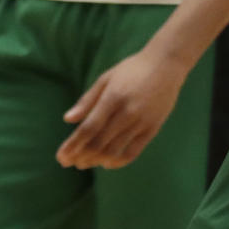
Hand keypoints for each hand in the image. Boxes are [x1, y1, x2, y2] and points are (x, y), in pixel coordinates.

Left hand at [56, 48, 189, 169]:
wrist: (167, 65)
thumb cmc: (132, 70)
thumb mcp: (106, 78)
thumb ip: (87, 100)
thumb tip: (67, 120)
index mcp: (113, 97)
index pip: (88, 129)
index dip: (72, 146)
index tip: (61, 157)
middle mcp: (127, 112)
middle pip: (99, 143)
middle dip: (80, 157)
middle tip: (69, 163)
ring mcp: (142, 121)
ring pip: (114, 150)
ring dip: (96, 161)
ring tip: (85, 164)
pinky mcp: (153, 128)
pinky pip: (133, 152)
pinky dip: (118, 161)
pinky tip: (107, 163)